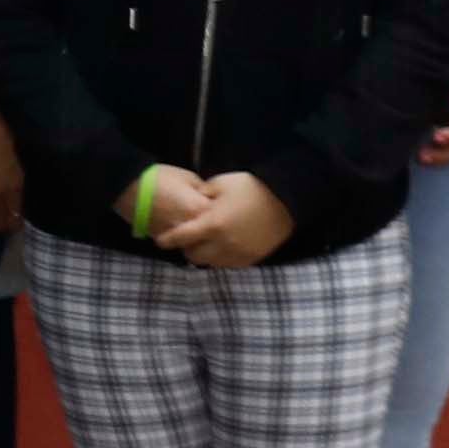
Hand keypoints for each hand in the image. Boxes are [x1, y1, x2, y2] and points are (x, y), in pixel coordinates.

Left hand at [157, 172, 294, 270]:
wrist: (288, 201)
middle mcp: (223, 244)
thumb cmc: (253, 188)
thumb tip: (193, 201)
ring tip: (206, 244)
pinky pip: (229, 265)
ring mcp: (238, 253)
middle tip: (188, 240)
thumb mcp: (222, 183)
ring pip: (210, 263)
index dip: (167, 240)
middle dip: (187, 248)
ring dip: (204, 255)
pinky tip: (223, 247)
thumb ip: (202, 194)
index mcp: (212, 224)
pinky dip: (221, 258)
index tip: (160, 240)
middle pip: (193, 256)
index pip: (180, 238)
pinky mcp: (251, 259)